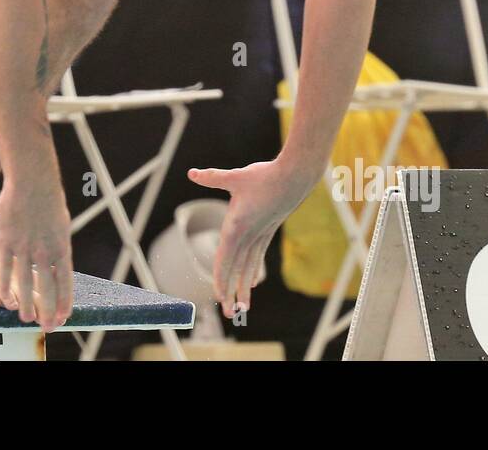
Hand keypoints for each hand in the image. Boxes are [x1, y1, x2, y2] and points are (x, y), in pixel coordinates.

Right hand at [0, 171, 73, 331]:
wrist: (32, 180)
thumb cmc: (48, 198)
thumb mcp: (60, 224)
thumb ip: (57, 245)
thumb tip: (58, 263)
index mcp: (61, 247)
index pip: (65, 282)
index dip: (64, 302)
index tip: (64, 317)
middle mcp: (44, 251)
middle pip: (47, 288)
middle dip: (48, 310)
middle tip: (47, 328)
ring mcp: (24, 248)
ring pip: (25, 283)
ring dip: (26, 304)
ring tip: (26, 320)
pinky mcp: (6, 242)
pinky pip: (5, 270)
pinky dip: (6, 287)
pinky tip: (6, 300)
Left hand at [188, 161, 308, 317]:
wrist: (296, 176)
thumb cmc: (265, 175)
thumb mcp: (235, 177)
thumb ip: (212, 177)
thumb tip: (192, 173)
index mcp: (237, 226)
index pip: (225, 258)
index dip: (220, 278)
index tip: (219, 296)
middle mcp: (249, 235)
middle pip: (236, 268)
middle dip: (231, 291)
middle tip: (228, 314)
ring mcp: (260, 235)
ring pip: (249, 266)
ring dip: (244, 287)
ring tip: (242, 307)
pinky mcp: (268, 231)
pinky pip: (258, 256)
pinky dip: (253, 270)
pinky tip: (252, 282)